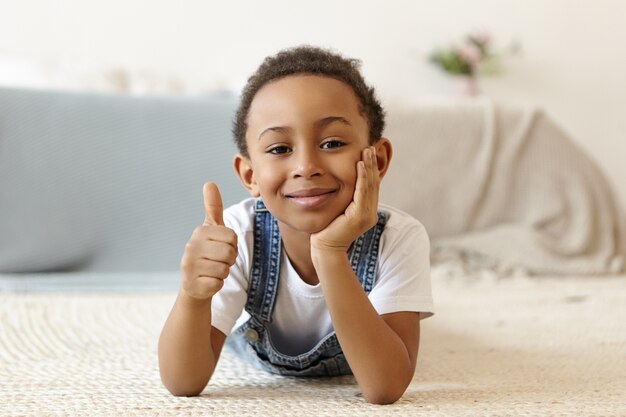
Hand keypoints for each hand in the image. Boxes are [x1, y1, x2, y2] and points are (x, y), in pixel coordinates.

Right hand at [179, 182, 237, 299]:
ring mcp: (190, 267)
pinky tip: (207, 281)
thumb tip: (209, 182)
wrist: (194, 283)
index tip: (221, 248)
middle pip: (230, 252)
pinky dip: (217, 284)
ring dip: (223, 272)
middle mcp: (191, 247)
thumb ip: (212, 207)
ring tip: (211, 270)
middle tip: (217, 261)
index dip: (232, 245)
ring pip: (225, 269)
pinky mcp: (193, 285)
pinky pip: (218, 283)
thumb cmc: (207, 252)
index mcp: (200, 232)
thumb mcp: (211, 229)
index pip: (232, 237)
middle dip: (229, 259)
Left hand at [311, 146, 379, 252]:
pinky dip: (362, 177)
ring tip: (367, 151)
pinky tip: (360, 164)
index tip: (368, 153)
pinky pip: (362, 192)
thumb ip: (344, 199)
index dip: (371, 169)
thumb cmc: (328, 229)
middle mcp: (370, 213)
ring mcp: (366, 215)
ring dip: (369, 166)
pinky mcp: (359, 216)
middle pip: (373, 183)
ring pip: (369, 185)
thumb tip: (340, 184)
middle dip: (372, 164)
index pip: (371, 186)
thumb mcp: (339, 209)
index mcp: (367, 211)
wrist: (325, 248)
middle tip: (370, 147)